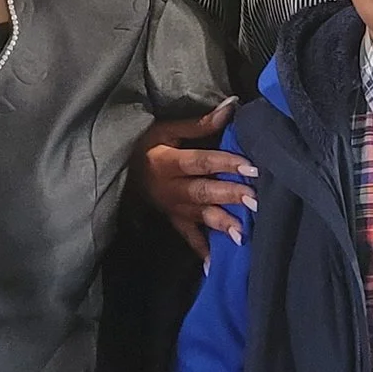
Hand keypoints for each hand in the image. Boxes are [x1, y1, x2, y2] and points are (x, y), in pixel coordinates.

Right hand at [134, 100, 250, 258]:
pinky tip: (216, 265)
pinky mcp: (173, 220)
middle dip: (229, 195)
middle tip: (255, 198)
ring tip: (242, 233)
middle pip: (203, 191)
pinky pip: (188, 237)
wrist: (117, 170)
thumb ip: (201, 123)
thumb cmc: (145, 144)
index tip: (251, 166)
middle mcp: (170, 187)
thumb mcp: (166, 129)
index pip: (201, 162)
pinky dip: (202, 251)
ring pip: (199, 215)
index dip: (225, 163)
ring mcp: (172, 207)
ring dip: (221, 223)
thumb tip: (232, 106)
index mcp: (168, 161)